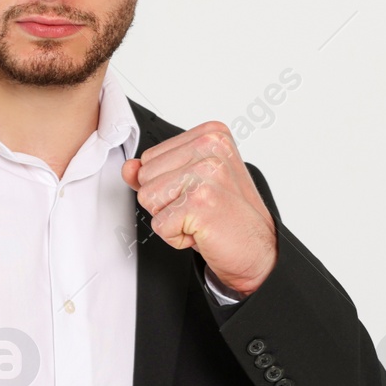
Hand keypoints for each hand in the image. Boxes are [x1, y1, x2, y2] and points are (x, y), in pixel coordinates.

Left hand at [121, 121, 276, 295]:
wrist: (257, 251)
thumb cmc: (227, 217)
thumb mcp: (189, 186)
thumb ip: (156, 172)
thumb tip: (128, 168)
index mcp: (211, 134)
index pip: (150, 157)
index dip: (166, 184)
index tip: (199, 193)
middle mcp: (211, 147)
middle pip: (145, 175)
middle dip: (166, 201)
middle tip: (200, 208)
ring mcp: (206, 173)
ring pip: (147, 198)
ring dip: (170, 219)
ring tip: (200, 218)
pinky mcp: (199, 201)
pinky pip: (159, 224)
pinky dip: (176, 238)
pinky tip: (202, 232)